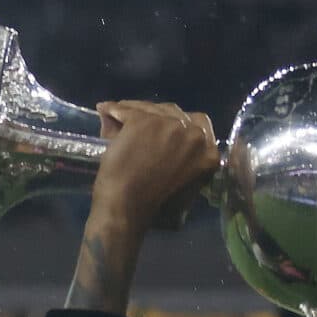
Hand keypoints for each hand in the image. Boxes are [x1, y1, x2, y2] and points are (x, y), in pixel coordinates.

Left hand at [89, 101, 219, 232]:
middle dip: (158, 116)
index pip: (198, 123)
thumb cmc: (151, 205)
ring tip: (119, 114)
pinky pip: (128, 110)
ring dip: (136, 111)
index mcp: (209, 151)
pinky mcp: (144, 121)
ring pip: (152, 109)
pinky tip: (107, 110)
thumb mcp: (181, 182)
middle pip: (175, 112)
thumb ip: (182, 157)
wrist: (126, 208)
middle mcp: (194, 134)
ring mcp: (170, 125)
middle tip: (142, 119)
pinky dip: (116, 110)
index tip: (165, 126)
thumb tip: (167, 136)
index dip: (179, 123)